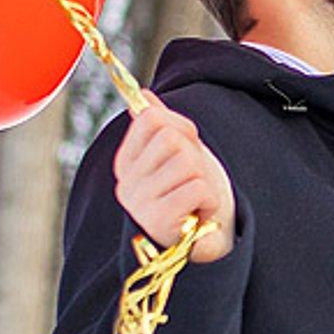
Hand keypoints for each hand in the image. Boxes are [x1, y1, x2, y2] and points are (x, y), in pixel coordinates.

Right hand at [114, 93, 235, 262]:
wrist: (209, 238)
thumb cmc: (193, 193)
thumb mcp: (179, 153)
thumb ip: (159, 124)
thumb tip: (143, 95)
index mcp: (126, 163)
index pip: (151, 118)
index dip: (181, 129)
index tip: (185, 152)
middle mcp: (125, 184)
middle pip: (171, 138)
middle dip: (194, 156)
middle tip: (192, 181)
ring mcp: (138, 205)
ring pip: (186, 162)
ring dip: (203, 180)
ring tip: (194, 200)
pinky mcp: (157, 222)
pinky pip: (196, 187)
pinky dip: (208, 200)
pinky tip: (198, 215)